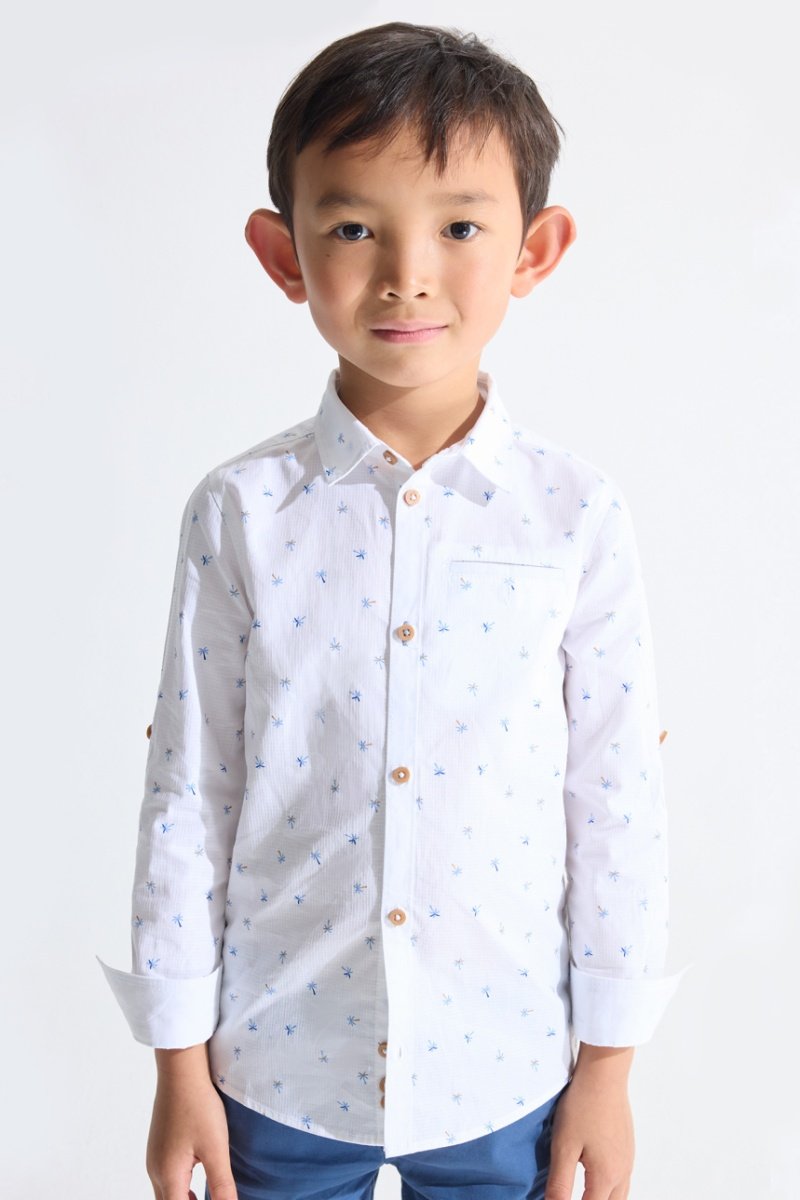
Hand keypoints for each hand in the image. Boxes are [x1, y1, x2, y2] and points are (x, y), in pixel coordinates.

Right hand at [146, 1046, 237, 1199]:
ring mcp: (154, 1157)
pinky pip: (166, 1177)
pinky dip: (179, 1188)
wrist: (181, 1071)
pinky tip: (195, 1184)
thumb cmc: (198, 1105)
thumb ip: (221, 1184)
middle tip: (209, 1198)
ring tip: (203, 1199)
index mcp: (168, 1175)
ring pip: (165, 1193)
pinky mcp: (158, 1145)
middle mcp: (156, 1170)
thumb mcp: (216, 1147)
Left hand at [544, 1046, 634, 1199]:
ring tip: (584, 1193)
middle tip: (574, 1196)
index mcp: (607, 1176)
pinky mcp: (627, 1144)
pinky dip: (609, 1186)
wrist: (603, 1073)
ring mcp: (628, 1157)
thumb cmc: (582, 1106)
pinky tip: (595, 1175)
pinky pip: (622, 1177)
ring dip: (603, 1198)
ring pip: (620, 1193)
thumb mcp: (564, 1146)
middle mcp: (622, 1171)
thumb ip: (560, 1183)